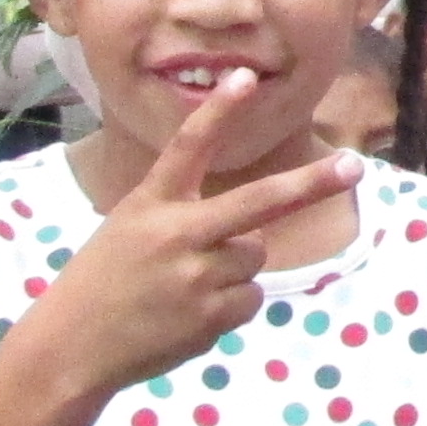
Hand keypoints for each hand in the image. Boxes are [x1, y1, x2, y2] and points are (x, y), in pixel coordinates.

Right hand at [20, 76, 362, 403]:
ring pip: (253, 256)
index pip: (188, 146)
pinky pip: (250, 298)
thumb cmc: (104, 281)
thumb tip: (253, 238)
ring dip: (233, 268)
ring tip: (183, 287)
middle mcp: (177, 234)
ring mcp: (197, 277)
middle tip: (354, 166)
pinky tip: (187, 314)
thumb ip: (184, 219)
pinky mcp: (210, 317)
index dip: (219, 111)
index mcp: (151, 203)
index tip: (247, 78)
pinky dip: (229, 305)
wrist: (72, 347)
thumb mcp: (130, 228)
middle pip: (259, 202)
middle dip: (312, 183)